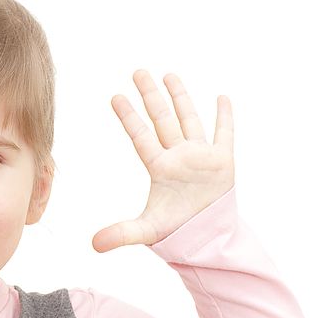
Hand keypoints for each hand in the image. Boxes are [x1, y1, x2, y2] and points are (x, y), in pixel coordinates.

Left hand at [92, 70, 234, 251]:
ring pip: (189, 119)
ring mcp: (200, 156)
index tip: (115, 97)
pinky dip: (224, 117)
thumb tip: (93, 245)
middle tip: (138, 72)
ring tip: (169, 75)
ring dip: (180, 98)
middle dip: (150, 96)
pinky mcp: (223, 161)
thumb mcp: (147, 231)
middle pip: (162, 119)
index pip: (141, 137)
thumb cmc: (175, 230)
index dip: (129, 117)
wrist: (205, 238)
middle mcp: (178, 156)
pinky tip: (222, 97)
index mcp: (160, 168)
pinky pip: (224, 134)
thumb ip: (121, 233)